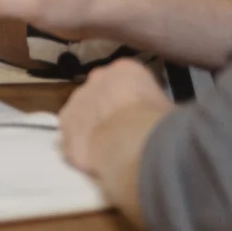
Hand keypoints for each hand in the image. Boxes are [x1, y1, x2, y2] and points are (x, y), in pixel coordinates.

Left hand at [58, 59, 170, 173]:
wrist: (130, 143)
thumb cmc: (157, 125)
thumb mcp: (167, 110)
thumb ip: (156, 107)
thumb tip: (160, 117)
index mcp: (125, 70)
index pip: (127, 79)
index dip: (133, 99)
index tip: (140, 115)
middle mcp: (97, 78)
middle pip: (101, 93)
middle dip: (107, 109)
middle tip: (121, 131)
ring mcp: (77, 100)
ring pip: (83, 112)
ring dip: (91, 126)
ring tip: (105, 149)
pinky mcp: (65, 125)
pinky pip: (71, 135)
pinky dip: (78, 145)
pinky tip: (90, 160)